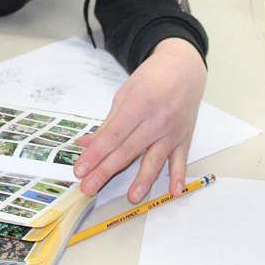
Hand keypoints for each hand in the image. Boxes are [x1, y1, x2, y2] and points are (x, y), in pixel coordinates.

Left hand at [73, 38, 206, 202]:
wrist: (183, 67)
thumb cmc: (152, 77)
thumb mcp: (125, 93)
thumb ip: (108, 122)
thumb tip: (87, 143)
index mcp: (139, 104)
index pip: (113, 136)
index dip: (95, 154)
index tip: (80, 169)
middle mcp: (157, 120)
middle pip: (128, 151)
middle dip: (106, 171)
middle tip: (89, 187)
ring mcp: (172, 131)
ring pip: (155, 160)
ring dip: (143, 180)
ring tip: (132, 196)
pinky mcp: (184, 138)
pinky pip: (181, 160)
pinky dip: (178, 177)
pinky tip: (174, 192)